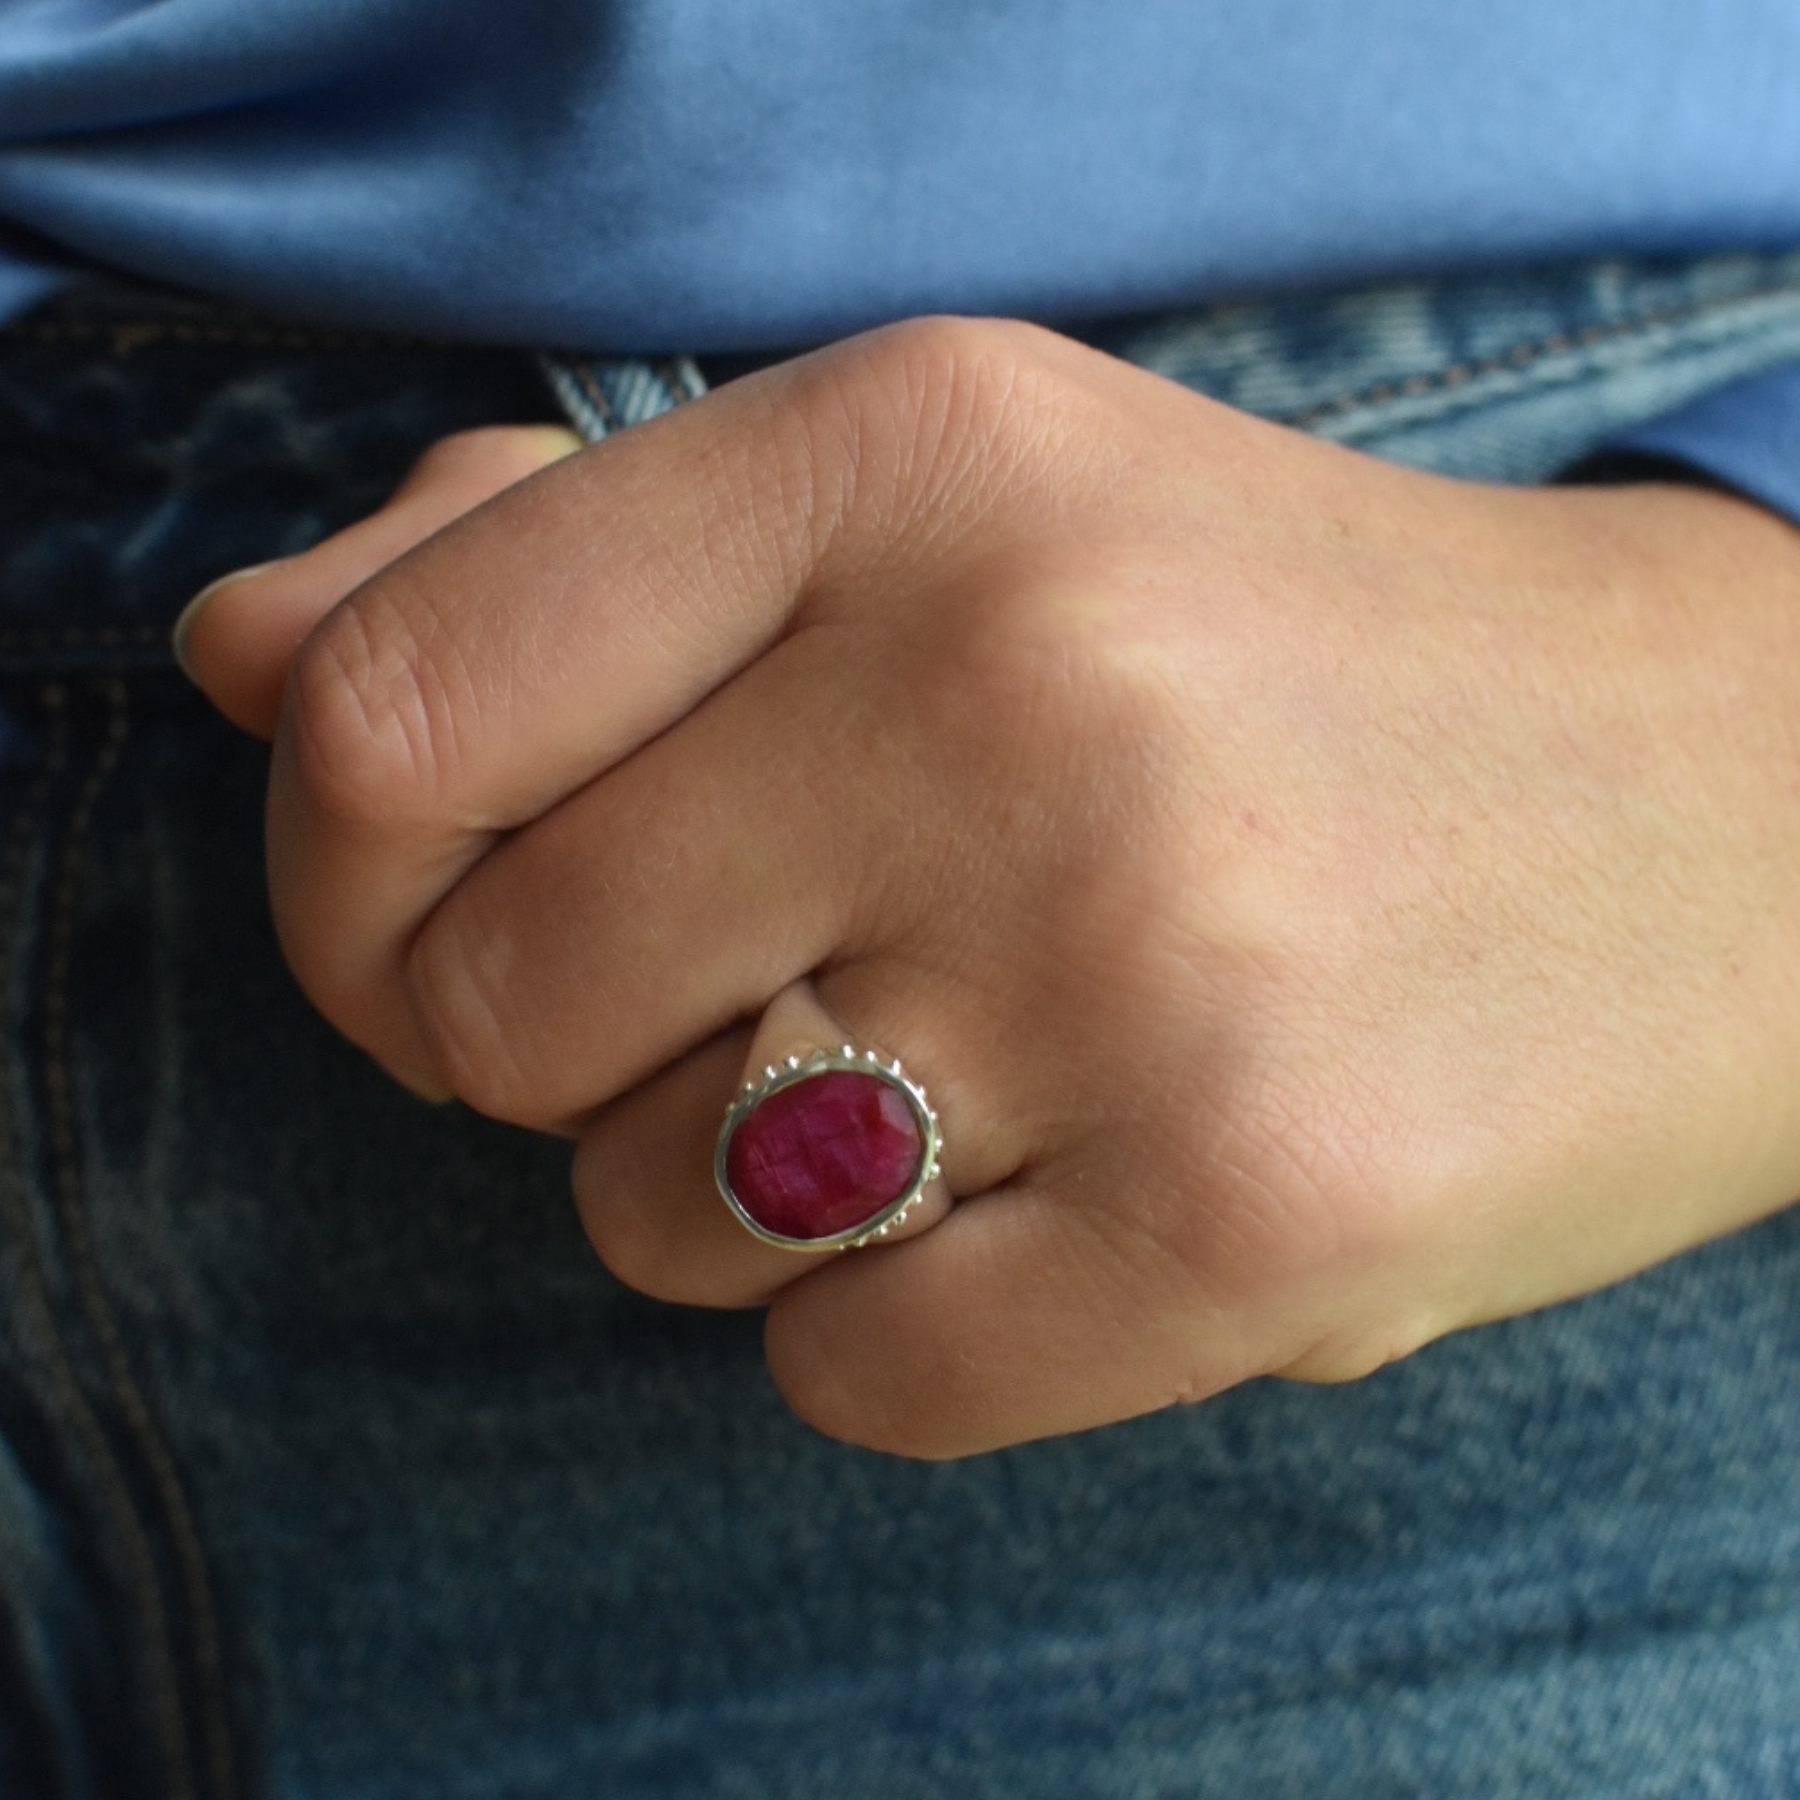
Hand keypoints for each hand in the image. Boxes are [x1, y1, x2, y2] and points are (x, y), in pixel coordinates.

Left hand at [179, 318, 1799, 1456]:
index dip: (339, 867)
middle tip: (749, 988)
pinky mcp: (1259, 1229)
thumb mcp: (944, 508)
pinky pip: (841, 1375)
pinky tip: (1052, 1198)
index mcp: (923, 449)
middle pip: (490, 1009)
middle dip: (553, 1049)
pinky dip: (886, 1323)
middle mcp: (1029, 686)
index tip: (431, 917)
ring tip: (962, 1071)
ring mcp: (1153, 973)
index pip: (393, 710)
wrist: (1729, 811)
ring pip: (653, 1218)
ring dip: (736, 1185)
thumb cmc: (1279, 656)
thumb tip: (239, 652)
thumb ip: (559, 566)